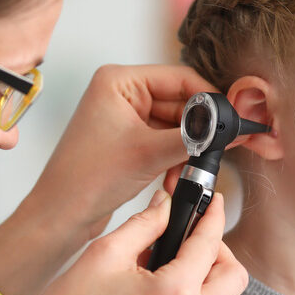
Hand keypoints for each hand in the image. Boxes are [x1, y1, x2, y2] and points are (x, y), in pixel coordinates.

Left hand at [22, 64, 216, 241]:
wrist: (60, 217)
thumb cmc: (86, 180)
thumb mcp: (149, 154)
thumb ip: (194, 136)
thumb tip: (228, 126)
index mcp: (119, 81)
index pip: (180, 78)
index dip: (210, 99)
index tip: (233, 117)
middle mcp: (122, 93)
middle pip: (180, 102)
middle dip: (198, 131)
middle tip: (219, 150)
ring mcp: (126, 117)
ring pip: (176, 125)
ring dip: (187, 150)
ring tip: (188, 172)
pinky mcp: (129, 140)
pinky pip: (165, 142)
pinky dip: (175, 159)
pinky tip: (174, 179)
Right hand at [22, 189, 246, 294]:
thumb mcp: (105, 253)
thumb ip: (146, 222)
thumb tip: (167, 205)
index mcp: (175, 294)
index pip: (211, 243)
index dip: (213, 216)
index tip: (212, 203)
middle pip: (233, 278)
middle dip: (218, 254)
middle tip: (189, 244)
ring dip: (194, 287)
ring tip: (154, 280)